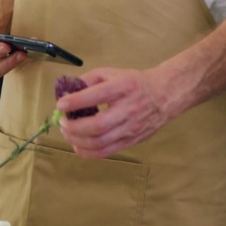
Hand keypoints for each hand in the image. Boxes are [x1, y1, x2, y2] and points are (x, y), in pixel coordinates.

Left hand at [56, 68, 177, 158]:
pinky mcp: (132, 141)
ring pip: (100, 142)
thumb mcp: (112, 73)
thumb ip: (89, 80)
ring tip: (68, 133)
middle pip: (97, 126)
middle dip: (74, 127)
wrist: (164, 95)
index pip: (97, 96)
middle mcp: (128, 109)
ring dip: (77, 140)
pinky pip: (106, 152)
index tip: (61, 104)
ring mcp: (131, 128)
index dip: (75, 102)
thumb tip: (67, 93)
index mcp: (123, 88)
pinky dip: (88, 152)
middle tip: (63, 122)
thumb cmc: (135, 83)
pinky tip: (78, 146)